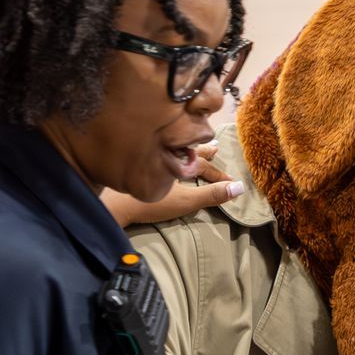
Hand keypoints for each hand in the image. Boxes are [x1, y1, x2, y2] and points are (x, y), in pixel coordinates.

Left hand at [101, 143, 243, 226]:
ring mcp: (147, 159)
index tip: (231, 182)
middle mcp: (164, 154)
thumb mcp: (186, 200)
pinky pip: (156, 156)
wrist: (115, 207)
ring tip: (192, 148)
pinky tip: (160, 160)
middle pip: (188, 151)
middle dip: (202, 151)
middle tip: (215, 148)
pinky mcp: (134, 167)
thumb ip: (211, 195)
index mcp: (178, 160)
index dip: (218, 174)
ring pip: (171, 151)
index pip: (203, 165)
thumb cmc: (150, 204)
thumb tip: (240, 188)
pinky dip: (165, 156)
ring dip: (185, 150)